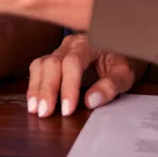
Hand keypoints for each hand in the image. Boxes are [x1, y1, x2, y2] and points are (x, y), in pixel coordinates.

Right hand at [27, 33, 145, 117]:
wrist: (118, 49)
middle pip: (52, 63)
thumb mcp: (124, 74)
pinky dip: (34, 85)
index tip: (67, 109)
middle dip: (47, 89)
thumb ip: (110, 86)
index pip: (73, 62)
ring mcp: (59, 51)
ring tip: (34, 109)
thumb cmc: (121, 62)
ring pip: (41, 64)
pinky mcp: (53, 60)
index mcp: (88, 44)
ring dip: (36, 87)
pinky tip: (33, 101)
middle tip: (44, 112)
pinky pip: (38, 69)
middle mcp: (70, 45)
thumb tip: (91, 101)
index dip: (68, 86)